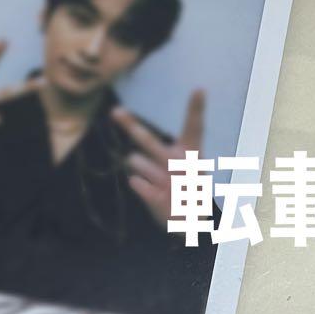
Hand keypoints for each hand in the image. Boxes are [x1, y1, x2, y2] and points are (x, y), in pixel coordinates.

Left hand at [111, 90, 205, 229]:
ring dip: (139, 167)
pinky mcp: (157, 198)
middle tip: (115, 111)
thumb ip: (152, 142)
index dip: (196, 108)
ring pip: (134, 162)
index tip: (199, 89)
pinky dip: (140, 185)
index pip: (195, 126)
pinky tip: (153, 192)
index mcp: (192, 153)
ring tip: (156, 179)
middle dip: (131, 127)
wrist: (190, 224)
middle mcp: (181, 164)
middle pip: (148, 141)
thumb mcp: (180, 161)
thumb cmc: (181, 183)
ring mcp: (169, 182)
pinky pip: (134, 182)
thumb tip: (118, 116)